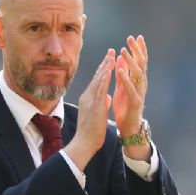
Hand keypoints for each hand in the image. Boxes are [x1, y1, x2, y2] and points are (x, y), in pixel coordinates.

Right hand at [64, 49, 113, 167]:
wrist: (84, 143)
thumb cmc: (90, 133)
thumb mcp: (97, 115)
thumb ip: (102, 105)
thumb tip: (107, 98)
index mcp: (88, 99)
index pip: (97, 81)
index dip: (103, 70)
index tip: (109, 60)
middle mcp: (88, 97)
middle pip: (97, 77)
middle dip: (104, 63)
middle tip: (110, 51)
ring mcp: (90, 100)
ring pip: (98, 79)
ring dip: (105, 66)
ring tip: (111, 55)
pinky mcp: (95, 105)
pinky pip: (101, 88)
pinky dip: (105, 77)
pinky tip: (109, 69)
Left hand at [113, 35, 147, 136]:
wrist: (129, 127)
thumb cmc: (125, 106)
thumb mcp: (122, 86)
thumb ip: (123, 72)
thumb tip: (120, 56)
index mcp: (138, 80)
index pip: (140, 62)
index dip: (139, 49)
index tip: (137, 37)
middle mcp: (141, 84)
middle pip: (141, 64)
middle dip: (137, 51)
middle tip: (131, 39)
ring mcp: (139, 92)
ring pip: (137, 74)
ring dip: (130, 61)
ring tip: (123, 51)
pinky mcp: (135, 102)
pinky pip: (130, 88)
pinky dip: (125, 79)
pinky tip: (120, 70)